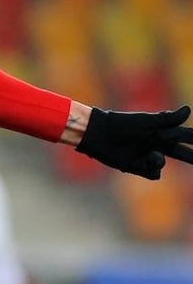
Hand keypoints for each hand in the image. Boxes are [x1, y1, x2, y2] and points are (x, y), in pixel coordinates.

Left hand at [76, 105, 192, 178]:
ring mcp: (147, 156)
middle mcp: (156, 144)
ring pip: (163, 163)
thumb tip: (189, 110)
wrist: (100, 134)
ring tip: (152, 155)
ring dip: (160, 160)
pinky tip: (145, 161)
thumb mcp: (147, 121)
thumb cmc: (122, 124)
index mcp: (160, 130)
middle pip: (180, 152)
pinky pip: (154, 173)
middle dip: (192, 156)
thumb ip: (168, 119)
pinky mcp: (138, 166)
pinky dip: (153, 168)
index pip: (184, 135)